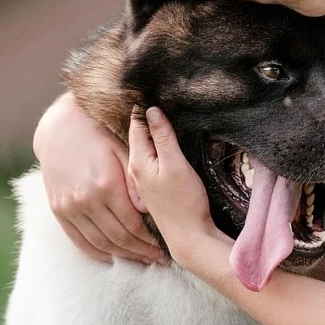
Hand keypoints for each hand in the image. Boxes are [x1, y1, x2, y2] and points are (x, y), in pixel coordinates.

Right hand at [34, 93, 167, 264]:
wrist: (60, 129)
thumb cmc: (99, 135)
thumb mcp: (122, 150)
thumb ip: (135, 180)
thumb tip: (148, 209)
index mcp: (106, 185)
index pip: (133, 224)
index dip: (151, 239)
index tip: (165, 246)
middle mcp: (86, 200)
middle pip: (119, 238)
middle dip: (141, 252)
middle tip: (159, 259)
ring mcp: (70, 208)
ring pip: (101, 243)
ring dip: (123, 256)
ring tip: (142, 260)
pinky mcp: (59, 211)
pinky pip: (79, 240)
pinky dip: (97, 252)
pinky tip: (113, 257)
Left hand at [128, 107, 220, 268]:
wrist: (189, 238)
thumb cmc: (184, 202)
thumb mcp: (175, 164)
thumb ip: (163, 137)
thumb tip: (152, 110)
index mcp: (138, 161)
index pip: (136, 125)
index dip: (141, 106)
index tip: (144, 86)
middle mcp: (135, 170)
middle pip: (136, 136)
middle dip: (142, 117)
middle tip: (147, 94)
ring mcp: (142, 182)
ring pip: (142, 149)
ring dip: (147, 133)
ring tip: (152, 115)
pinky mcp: (152, 190)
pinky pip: (148, 162)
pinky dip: (152, 149)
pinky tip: (160, 145)